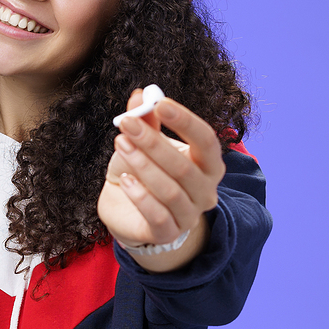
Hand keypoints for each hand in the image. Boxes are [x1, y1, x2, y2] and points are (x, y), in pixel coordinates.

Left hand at [98, 90, 224, 270]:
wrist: (126, 211)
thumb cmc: (143, 172)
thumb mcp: (143, 143)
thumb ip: (145, 121)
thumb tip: (140, 95)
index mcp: (208, 164)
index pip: (207, 140)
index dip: (185, 121)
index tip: (160, 103)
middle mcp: (206, 191)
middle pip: (184, 166)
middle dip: (153, 142)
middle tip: (126, 123)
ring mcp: (189, 215)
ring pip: (170, 190)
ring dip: (142, 165)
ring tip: (120, 144)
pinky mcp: (168, 233)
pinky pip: (157, 215)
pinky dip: (140, 196)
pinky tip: (125, 181)